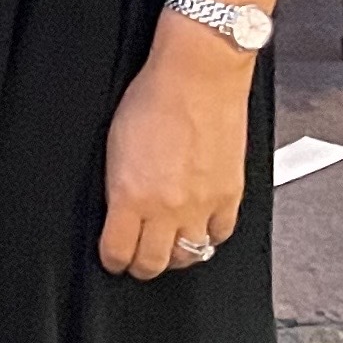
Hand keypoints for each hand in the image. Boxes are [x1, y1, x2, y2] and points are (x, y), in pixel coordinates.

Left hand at [98, 19, 252, 278]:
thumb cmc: (154, 97)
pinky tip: (201, 228)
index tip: (113, 258)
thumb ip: (117, 185)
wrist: (198, 76)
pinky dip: (210, 236)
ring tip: (168, 248)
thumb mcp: (114, 144)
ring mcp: (202, 204)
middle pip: (154, 263)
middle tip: (138, 261)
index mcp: (130, 193)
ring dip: (176, 255)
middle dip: (141, 266)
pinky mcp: (230, 195)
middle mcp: (167, 206)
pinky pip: (221, 235)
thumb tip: (117, 211)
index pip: (118, 250)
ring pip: (190, 256)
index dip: (112, 259)